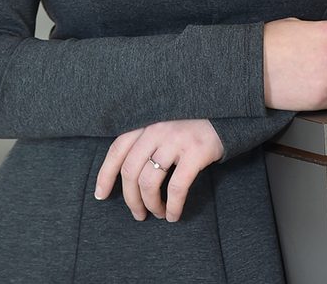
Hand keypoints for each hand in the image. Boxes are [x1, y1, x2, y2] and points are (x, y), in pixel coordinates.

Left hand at [94, 119, 223, 222]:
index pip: (117, 149)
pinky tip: (173, 215)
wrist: (225, 112)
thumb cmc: (189, 124)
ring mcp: (175, 139)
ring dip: (150, 204)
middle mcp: (156, 129)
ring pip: (149, 181)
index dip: (105, 174)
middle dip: (130, 199)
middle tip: (138, 214)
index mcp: (146, 122)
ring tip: (157, 213)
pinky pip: (177, 187)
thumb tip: (125, 174)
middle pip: (130, 171)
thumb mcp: (162, 123)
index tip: (101, 195)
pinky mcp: (195, 151)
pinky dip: (172, 206)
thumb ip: (144, 140)